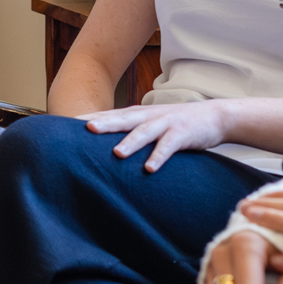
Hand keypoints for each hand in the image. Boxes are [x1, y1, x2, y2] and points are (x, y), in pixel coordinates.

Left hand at [77, 101, 229, 171]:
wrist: (214, 116)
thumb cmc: (177, 124)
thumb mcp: (152, 124)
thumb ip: (131, 132)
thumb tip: (106, 148)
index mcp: (139, 115)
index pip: (111, 115)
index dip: (92, 118)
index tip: (68, 125)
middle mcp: (150, 116)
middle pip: (124, 120)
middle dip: (105, 124)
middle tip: (85, 129)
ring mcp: (167, 124)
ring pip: (145, 132)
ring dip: (131, 142)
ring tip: (117, 153)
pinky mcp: (183, 134)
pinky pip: (169, 147)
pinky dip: (159, 156)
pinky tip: (150, 168)